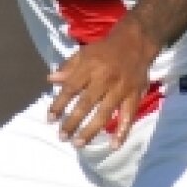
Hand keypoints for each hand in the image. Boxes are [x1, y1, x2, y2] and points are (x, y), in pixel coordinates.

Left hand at [47, 15, 158, 147]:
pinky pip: (128, 116)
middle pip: (85, 104)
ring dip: (91, 130)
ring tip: (78, 144)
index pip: (70, 89)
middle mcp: (104, 79)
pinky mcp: (134, 96)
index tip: (50, 119)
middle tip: (62, 137)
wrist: (136, 41)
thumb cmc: (106, 49)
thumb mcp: (84, 53)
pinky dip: (122, 132)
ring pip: (104, 113)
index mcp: (89, 67)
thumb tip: (50, 80)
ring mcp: (120, 89)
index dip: (59, 104)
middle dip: (72, 122)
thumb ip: (68, 67)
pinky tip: (114, 146)